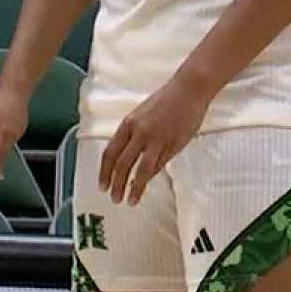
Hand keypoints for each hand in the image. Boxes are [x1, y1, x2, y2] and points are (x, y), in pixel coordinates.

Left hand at [98, 77, 209, 205]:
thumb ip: (133, 135)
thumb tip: (126, 159)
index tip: (102, 186)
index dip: (104, 172)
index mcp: (129, 123)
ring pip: (141, 170)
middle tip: (114, 198)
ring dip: (134, 188)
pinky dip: (150, 178)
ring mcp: (157, 140)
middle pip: (122, 165)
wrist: (189, 90)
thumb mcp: (142, 115)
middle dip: (116, 185)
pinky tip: (146, 185)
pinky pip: (159, 166)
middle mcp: (140, 132)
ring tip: (130, 201)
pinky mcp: (173, 145)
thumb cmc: (165, 101)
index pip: (110, 153)